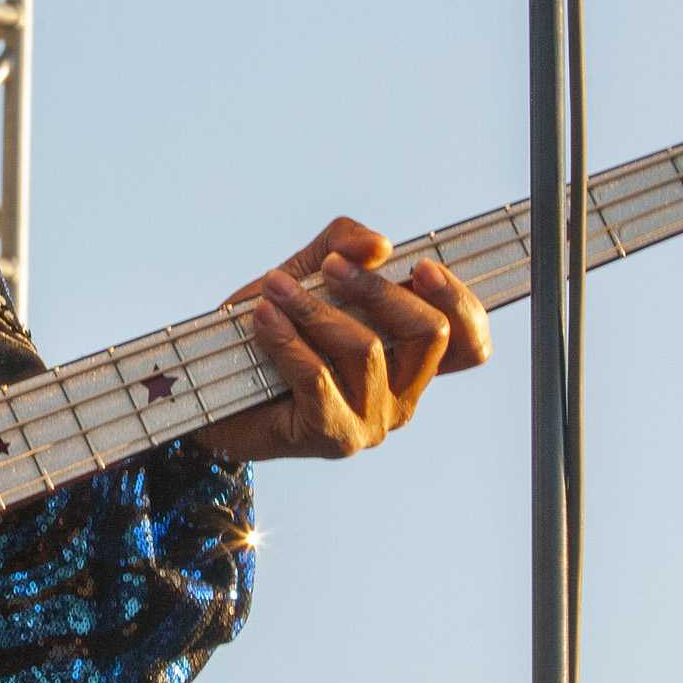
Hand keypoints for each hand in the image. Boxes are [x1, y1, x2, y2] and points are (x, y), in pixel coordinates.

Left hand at [198, 219, 490, 464]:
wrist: (212, 386)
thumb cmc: (270, 330)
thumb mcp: (307, 273)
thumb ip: (342, 247)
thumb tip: (379, 245)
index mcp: (409, 359)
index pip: (469, 342)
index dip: (460, 302)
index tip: (421, 267)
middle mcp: (402, 395)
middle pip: (429, 334)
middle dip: (378, 289)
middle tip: (332, 267)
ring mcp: (372, 421)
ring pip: (368, 350)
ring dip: (315, 308)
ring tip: (274, 288)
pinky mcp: (333, 437)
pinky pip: (319, 377)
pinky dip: (287, 338)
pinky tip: (262, 318)